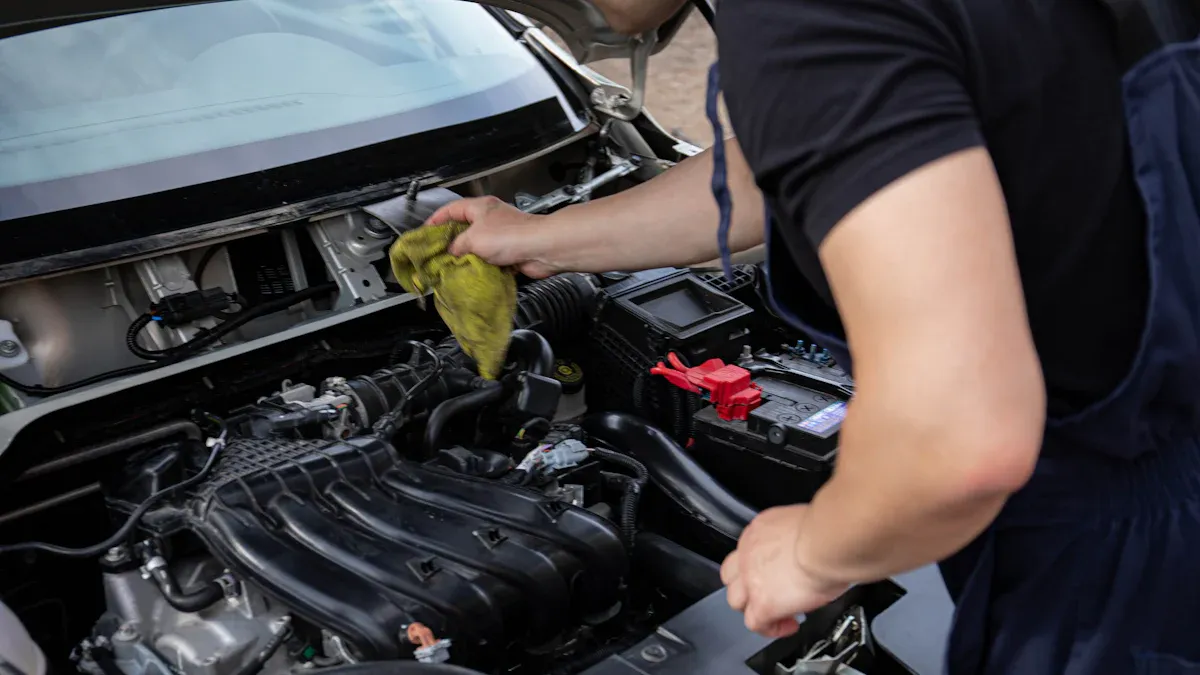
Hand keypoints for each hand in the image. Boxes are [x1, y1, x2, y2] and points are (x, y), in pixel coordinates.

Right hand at [425, 196, 558, 278]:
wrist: (541, 248)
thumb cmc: (509, 236)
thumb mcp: (473, 239)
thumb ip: (456, 245)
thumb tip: (449, 253)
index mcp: (480, 208)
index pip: (451, 209)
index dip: (436, 220)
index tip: (425, 233)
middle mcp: (490, 219)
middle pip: (463, 229)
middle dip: (450, 243)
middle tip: (436, 255)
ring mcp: (501, 236)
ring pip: (477, 247)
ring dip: (466, 258)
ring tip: (451, 268)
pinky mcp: (510, 253)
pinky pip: (490, 261)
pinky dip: (481, 268)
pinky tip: (472, 275)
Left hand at [721, 504, 849, 636]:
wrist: (827, 543)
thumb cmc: (828, 531)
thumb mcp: (806, 525)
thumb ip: (800, 537)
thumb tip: (812, 549)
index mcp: (761, 529)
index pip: (749, 549)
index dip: (759, 564)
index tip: (776, 570)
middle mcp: (749, 552)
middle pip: (732, 575)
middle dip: (747, 586)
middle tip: (770, 592)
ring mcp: (751, 579)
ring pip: (736, 600)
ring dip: (753, 608)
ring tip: (776, 613)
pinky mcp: (762, 603)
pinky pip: (755, 623)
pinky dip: (770, 628)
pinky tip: (788, 626)